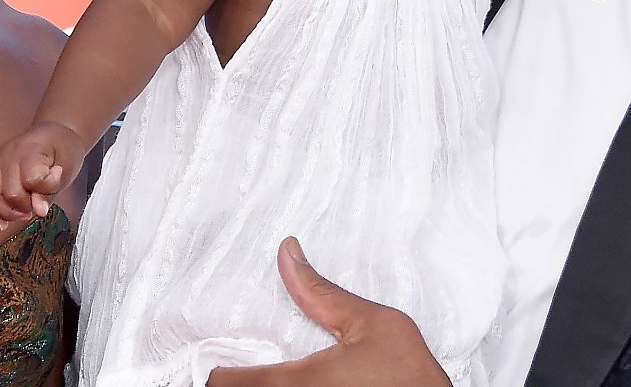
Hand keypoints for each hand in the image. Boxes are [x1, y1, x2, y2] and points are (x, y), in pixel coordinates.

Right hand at [0, 121, 85, 225]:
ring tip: (22, 216)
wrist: (52, 133)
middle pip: (9, 192)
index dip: (46, 188)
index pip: (32, 179)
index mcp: (30, 150)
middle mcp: (7, 156)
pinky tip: (3, 222)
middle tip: (39, 204)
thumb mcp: (67, 168)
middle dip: (25, 206)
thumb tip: (38, 211)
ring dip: (5, 212)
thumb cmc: (62, 148)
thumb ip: (51, 190)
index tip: (56, 181)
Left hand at [206, 239, 449, 386]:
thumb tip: (288, 256)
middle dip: (237, 384)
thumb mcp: (374, 325)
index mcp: (296, 385)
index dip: (219, 370)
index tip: (226, 361)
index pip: (221, 385)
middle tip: (246, 368)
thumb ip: (323, 293)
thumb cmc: (412, 381)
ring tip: (270, 378)